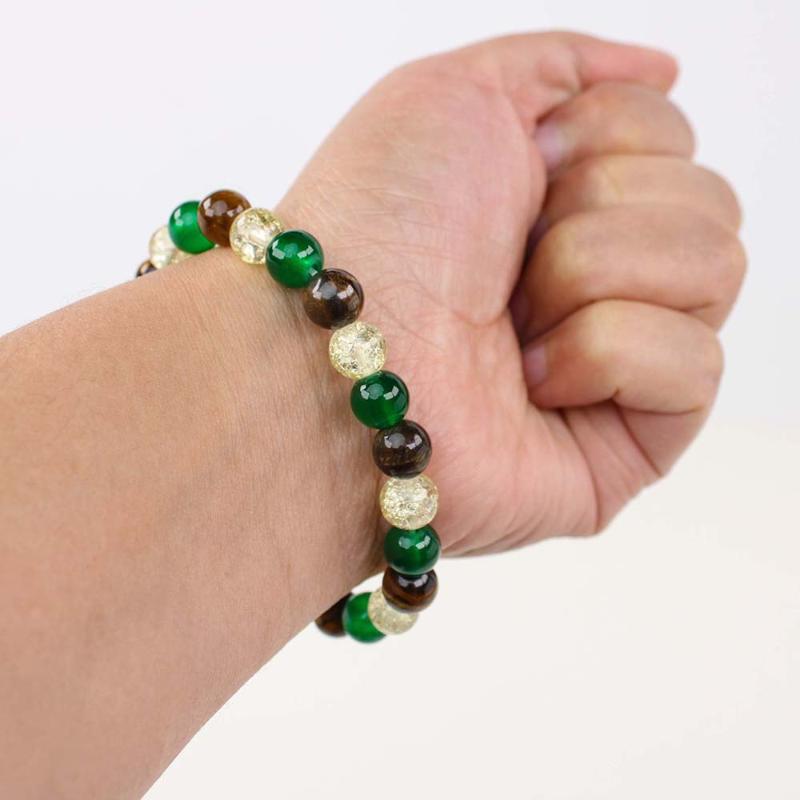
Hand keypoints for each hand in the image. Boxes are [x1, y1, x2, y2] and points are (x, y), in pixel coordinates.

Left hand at [277, 32, 744, 554]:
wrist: (333, 356)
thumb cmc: (376, 225)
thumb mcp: (460, 93)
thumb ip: (568, 64)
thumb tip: (667, 72)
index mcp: (567, 200)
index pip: (672, 137)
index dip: (601, 138)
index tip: (521, 172)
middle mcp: (601, 276)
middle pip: (706, 201)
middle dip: (597, 210)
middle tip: (507, 260)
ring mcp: (620, 362)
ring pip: (714, 271)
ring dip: (595, 276)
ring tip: (511, 327)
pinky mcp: (632, 441)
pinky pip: (695, 364)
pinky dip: (607, 354)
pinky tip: (533, 385)